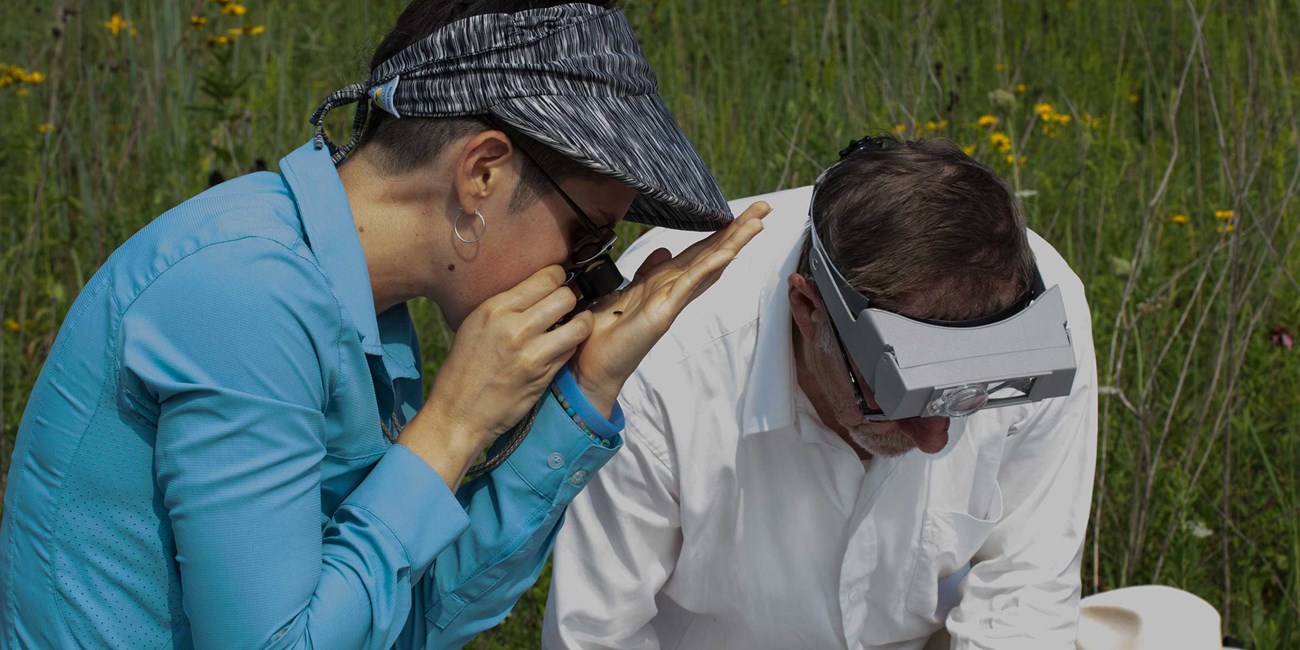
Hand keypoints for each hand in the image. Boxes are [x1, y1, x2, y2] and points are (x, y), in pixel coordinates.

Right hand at [399, 266, 592, 485]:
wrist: (458, 413)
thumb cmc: (464, 368)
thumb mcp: (475, 324)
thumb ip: (506, 305)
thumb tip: (536, 288)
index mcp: (495, 309)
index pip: (545, 278)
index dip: (557, 277)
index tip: (557, 282)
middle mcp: (514, 327)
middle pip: (565, 296)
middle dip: (570, 298)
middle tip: (566, 305)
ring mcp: (532, 353)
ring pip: (578, 324)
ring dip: (581, 322)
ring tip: (576, 323)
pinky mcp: (543, 375)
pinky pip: (571, 350)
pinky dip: (572, 345)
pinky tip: (564, 345)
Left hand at [571, 202, 769, 415]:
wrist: (594, 364)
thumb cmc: (608, 332)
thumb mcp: (627, 291)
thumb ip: (648, 271)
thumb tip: (664, 250)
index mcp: (668, 282)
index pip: (701, 250)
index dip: (722, 230)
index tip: (745, 212)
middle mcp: (676, 290)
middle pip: (714, 254)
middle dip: (739, 230)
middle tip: (765, 207)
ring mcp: (673, 302)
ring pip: (710, 266)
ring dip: (734, 243)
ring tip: (757, 222)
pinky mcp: (663, 313)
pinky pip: (689, 285)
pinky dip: (708, 268)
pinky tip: (727, 253)